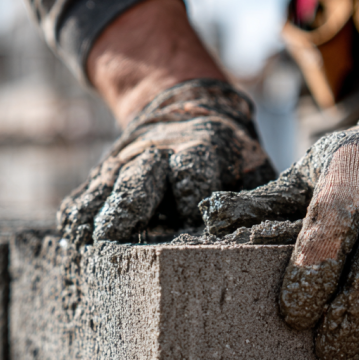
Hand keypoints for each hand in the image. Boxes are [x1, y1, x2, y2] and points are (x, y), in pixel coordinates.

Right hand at [59, 79, 273, 244]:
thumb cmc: (230, 160)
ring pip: (105, 189)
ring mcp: (126, 165)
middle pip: (138, 178)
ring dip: (95, 218)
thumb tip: (284, 250)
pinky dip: (77, 218)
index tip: (191, 229)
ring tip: (86, 249)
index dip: (189, 201)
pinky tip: (73, 243)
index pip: (191, 175)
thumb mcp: (253, 168)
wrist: (184, 109)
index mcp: (201, 150)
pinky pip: (83, 196)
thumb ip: (260, 203)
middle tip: (115, 243)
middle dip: (127, 209)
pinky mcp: (103, 177)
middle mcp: (158, 155)